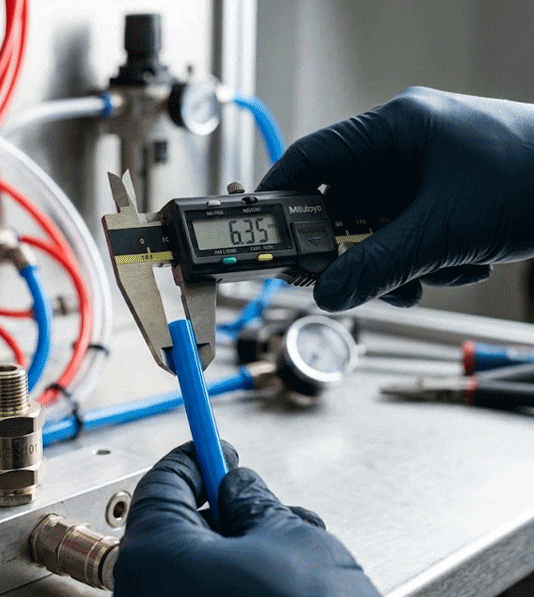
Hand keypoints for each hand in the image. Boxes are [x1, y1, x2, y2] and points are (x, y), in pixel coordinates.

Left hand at [113, 442, 380, 596]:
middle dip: (228, 512)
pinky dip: (240, 586)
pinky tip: (288, 586)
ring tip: (297, 555)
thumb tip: (239, 487)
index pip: (164, 483)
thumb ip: (255, 503)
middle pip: (180, 529)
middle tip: (266, 507)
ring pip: (198, 570)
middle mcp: (147, 595)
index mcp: (156, 555)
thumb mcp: (291, 540)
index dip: (197, 457)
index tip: (215, 446)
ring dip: (244, 552)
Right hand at [257, 87, 533, 310]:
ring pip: (377, 228)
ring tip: (428, 277)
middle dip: (351, 249)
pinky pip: (409, 236)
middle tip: (347, 281)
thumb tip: (327, 295)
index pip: (313, 157)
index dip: (281, 196)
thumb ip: (379, 266)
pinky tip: (457, 267)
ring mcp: (428, 173)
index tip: (263, 235)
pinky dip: (423, 261)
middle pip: (343, 204)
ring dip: (395, 263)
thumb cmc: (531, 179)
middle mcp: (406, 146)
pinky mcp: (447, 198)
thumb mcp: (444, 231)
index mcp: (396, 128)